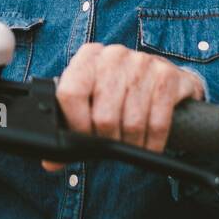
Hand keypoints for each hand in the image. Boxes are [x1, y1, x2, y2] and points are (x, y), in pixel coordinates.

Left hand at [43, 43, 205, 172]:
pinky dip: (152, 143)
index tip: (83, 140)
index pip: (70, 93)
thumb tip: (51, 163)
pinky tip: (148, 146)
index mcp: (87, 57)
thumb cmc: (118, 91)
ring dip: (131, 144)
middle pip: (103, 116)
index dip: (76, 125)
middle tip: (110, 145)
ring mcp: (142, 63)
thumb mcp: (91, 99)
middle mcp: (113, 55)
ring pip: (132, 123)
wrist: (162, 74)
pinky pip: (157, 123)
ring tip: (130, 145)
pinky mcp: (167, 76)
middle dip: (107, 141)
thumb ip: (70, 126)